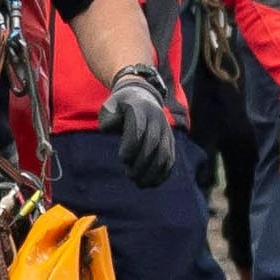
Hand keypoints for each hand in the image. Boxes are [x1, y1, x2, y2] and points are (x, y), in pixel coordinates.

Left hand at [104, 65, 179, 186]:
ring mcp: (166, 131)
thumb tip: (110, 130)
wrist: (142, 96)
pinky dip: (163, 173)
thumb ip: (108, 118)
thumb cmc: (121, 106)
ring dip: (153, 172)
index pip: (138, 130)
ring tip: (140, 183)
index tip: (123, 159)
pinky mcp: (171, 140)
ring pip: (165, 154)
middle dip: (142, 164)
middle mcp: (156, 119)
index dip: (131, 147)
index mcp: (140, 109)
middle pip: (153, 144)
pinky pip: (170, 159)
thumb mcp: (110, 106)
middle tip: (130, 176)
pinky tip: (151, 183)